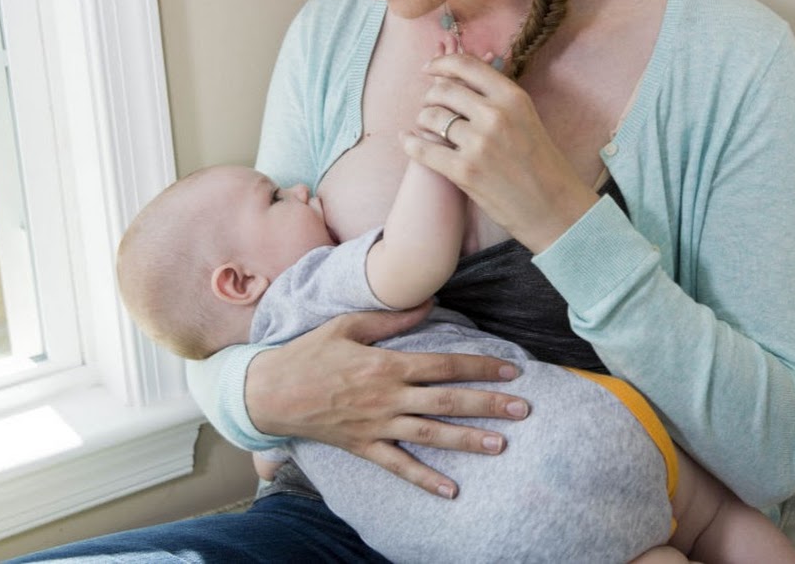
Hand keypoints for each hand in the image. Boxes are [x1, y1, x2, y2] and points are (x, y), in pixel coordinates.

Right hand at [245, 302, 529, 498]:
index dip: (480, 367)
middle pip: (446, 401)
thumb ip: (392, 318)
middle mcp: (388, 396)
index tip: (511, 370)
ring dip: (467, 440)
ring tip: (501, 445)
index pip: (444, 365)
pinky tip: (451, 490)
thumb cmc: (310, 352)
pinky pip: (398, 466)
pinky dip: (424, 479)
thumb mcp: (349, 325)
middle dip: (487, 404)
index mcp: (387, 363)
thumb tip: (430, 303)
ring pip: (430, 435)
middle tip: (523, 410)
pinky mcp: (364, 447)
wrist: (271, 391)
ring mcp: (377, 425)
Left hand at [405, 52, 597, 252]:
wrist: (554, 207)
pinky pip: (423, 149)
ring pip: (431, 117)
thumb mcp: (526, 117)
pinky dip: (410, 142)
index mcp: (513, 97)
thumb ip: (496, 97)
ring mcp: (479, 144)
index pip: (466, 66)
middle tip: (429, 105)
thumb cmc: (540, 163)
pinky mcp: (464, 171)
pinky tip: (407, 139)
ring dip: (423, 120)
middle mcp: (495, 115)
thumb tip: (461, 77)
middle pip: (443, 90)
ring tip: (427, 127)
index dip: (441, 63)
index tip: (429, 69)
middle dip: (430, 96)